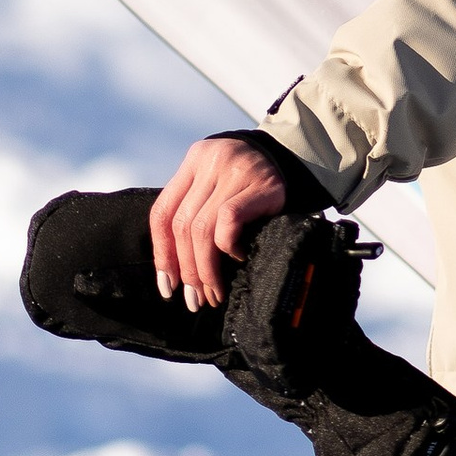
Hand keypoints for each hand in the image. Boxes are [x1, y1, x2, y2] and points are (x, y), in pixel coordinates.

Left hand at [149, 134, 286, 310]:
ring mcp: (235, 171)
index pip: (163, 212)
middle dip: (186, 269)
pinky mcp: (262, 186)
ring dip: (205, 269)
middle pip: (182, 225)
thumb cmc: (248, 181)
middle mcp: (210, 160)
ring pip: (202, 228)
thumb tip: (173, 269)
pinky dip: (228, 246)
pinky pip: (229, 221)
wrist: (293, 157)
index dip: (162, 253)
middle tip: (194, 298)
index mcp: (194, 161)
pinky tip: (238, 258)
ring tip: (213, 291)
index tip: (167, 285)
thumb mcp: (214, 185)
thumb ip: (192, 211)